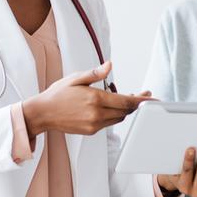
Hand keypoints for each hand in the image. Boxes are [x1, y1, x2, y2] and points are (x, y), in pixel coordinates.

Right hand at [23, 61, 152, 135]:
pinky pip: (109, 123)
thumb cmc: (58, 93)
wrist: (43, 113)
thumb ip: (95, 73)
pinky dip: (114, 115)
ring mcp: (94, 124)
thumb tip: (109, 65)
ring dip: (125, 109)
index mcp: (95, 99)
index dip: (142, 101)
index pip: (126, 102)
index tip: (152, 98)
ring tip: (127, 98)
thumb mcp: (76, 78)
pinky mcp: (91, 131)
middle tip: (143, 95)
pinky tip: (111, 106)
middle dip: (136, 104)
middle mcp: (97, 114)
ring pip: (118, 118)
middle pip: (125, 111)